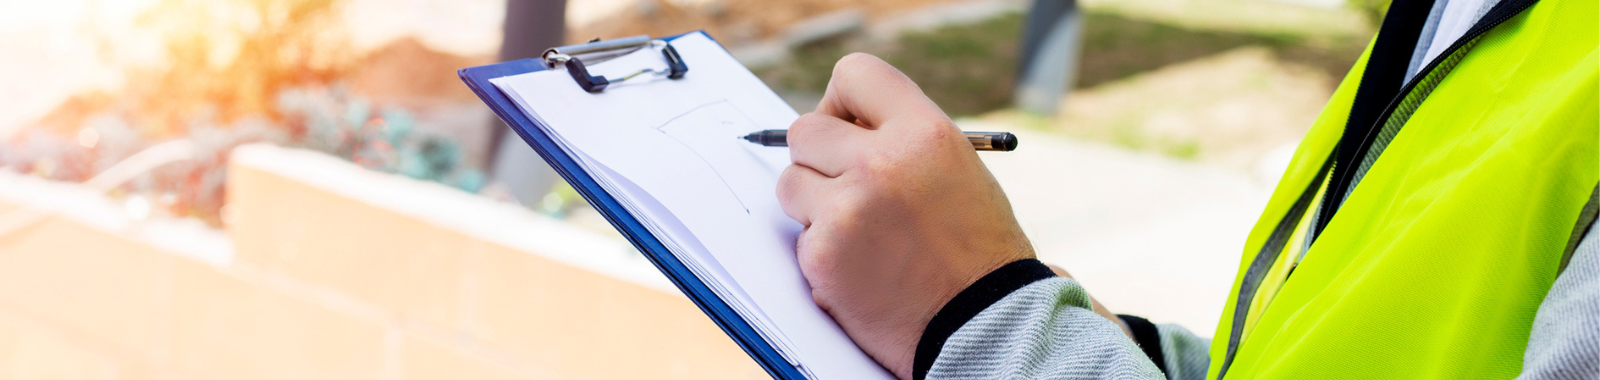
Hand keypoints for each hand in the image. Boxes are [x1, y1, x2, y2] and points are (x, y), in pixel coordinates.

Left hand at [776, 53, 1034, 378]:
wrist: (987, 323)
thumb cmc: (975, 248)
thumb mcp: (956, 169)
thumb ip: (900, 140)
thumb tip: (840, 127)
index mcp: (923, 132)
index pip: (854, 74)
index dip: (842, 101)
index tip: (846, 126)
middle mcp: (881, 162)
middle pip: (805, 130)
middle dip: (818, 156)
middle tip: (842, 182)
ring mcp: (846, 210)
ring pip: (790, 184)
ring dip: (814, 204)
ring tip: (861, 231)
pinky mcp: (823, 255)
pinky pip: (799, 237)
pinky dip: (823, 253)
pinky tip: (862, 268)